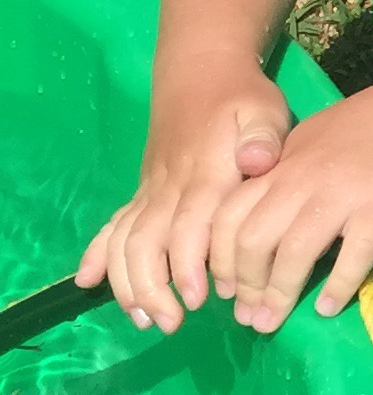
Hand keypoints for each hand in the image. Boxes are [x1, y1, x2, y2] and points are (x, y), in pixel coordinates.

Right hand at [79, 54, 295, 332]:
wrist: (202, 71)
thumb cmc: (242, 99)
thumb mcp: (264, 110)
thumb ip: (262, 138)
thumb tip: (259, 162)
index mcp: (204, 175)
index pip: (188, 226)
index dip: (187, 264)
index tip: (197, 298)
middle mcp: (170, 188)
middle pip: (147, 242)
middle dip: (154, 287)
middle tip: (171, 322)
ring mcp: (151, 190)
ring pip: (125, 240)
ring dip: (128, 281)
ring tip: (144, 318)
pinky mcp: (143, 192)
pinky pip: (111, 225)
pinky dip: (98, 254)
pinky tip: (87, 283)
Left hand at [203, 81, 372, 335]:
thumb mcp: (315, 139)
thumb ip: (287, 175)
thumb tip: (267, 225)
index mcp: (283, 162)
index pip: (229, 215)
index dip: (220, 260)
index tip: (227, 289)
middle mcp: (303, 177)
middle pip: (253, 240)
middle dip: (246, 286)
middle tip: (248, 316)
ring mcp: (343, 192)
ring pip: (294, 253)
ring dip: (279, 295)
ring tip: (273, 322)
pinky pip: (353, 257)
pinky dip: (337, 288)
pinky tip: (329, 307)